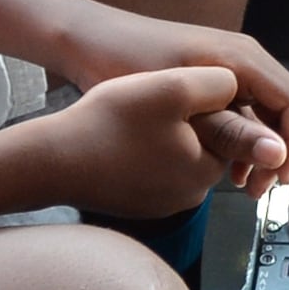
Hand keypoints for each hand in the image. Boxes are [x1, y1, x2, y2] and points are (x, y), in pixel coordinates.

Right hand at [44, 66, 271, 217]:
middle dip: (185, 120)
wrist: (51, 162)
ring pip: (176, 155)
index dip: (205, 102)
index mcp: (206, 170)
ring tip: (128, 119)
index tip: (173, 92)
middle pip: (204, 143)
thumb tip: (237, 89)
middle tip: (148, 102)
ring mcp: (161, 203)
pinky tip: (117, 137)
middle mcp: (190, 196)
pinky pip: (152, 170)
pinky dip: (141, 152)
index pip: (230, 129)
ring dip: (161, 134)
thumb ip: (217, 87)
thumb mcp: (172, 88)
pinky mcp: (136, 203)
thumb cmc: (107, 126)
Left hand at [57, 6, 288, 188]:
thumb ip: (231, 131)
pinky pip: (245, 108)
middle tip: (260, 187)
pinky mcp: (214, 76)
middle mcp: (244, 57)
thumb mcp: (181, 105)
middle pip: (287, 109)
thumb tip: (276, 155)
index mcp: (243, 59)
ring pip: (267, 112)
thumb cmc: (127, 63)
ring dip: (262, 148)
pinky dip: (243, 138)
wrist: (92, 41)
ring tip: (243, 182)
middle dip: (281, 151)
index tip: (279, 180)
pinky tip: (226, 164)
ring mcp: (230, 65)